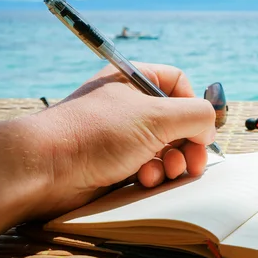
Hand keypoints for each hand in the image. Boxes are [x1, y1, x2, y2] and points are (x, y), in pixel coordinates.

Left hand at [0, 63, 215, 240]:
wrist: (48, 170)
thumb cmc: (99, 133)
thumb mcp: (157, 116)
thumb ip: (196, 115)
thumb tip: (209, 128)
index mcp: (134, 79)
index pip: (178, 82)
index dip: (193, 105)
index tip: (200, 127)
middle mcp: (129, 104)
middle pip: (177, 119)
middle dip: (188, 143)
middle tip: (195, 163)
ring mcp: (123, 134)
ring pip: (166, 146)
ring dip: (172, 162)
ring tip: (167, 171)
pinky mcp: (117, 161)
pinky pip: (150, 165)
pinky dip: (153, 173)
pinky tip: (145, 179)